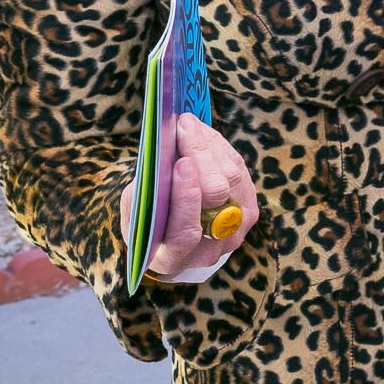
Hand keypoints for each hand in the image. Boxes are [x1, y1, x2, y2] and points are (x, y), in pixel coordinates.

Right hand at [118, 114, 260, 281]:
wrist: (173, 236)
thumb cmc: (148, 221)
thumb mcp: (134, 213)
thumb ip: (144, 194)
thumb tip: (164, 155)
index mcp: (173, 258)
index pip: (186, 232)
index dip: (186, 198)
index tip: (182, 163)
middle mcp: (210, 249)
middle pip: (217, 197)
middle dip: (201, 157)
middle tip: (183, 128)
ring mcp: (236, 230)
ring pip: (234, 179)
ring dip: (210, 147)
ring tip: (189, 126)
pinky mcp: (250, 209)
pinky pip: (241, 172)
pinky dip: (220, 149)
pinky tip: (203, 136)